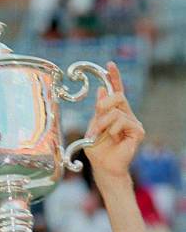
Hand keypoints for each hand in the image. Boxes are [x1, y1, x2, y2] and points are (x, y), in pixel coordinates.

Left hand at [84, 62, 144, 186]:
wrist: (103, 167)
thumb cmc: (98, 150)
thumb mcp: (93, 127)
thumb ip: (99, 111)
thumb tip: (102, 90)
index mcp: (115, 112)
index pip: (117, 91)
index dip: (114, 77)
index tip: (109, 64)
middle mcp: (126, 115)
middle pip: (118, 96)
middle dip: (104, 104)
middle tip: (97, 115)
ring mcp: (133, 122)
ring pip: (117, 111)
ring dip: (103, 123)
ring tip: (99, 135)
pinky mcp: (138, 131)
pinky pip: (123, 121)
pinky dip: (113, 129)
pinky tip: (112, 138)